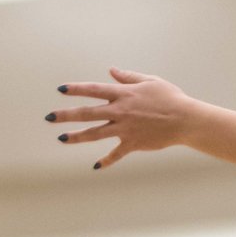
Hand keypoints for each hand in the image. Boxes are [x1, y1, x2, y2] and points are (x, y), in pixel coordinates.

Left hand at [49, 68, 199, 168]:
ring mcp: (125, 128)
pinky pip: (116, 153)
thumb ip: (128, 77)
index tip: (61, 90)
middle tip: (49, 117)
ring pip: (95, 133)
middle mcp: (120, 111)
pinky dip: (106, 161)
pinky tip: (96, 166)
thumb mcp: (150, 81)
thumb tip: (111, 70)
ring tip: (61, 139)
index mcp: (123, 94)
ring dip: (77, 136)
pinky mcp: (133, 143)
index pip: (94, 90)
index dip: (76, 89)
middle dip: (66, 115)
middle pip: (88, 113)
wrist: (186, 119)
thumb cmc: (170, 97)